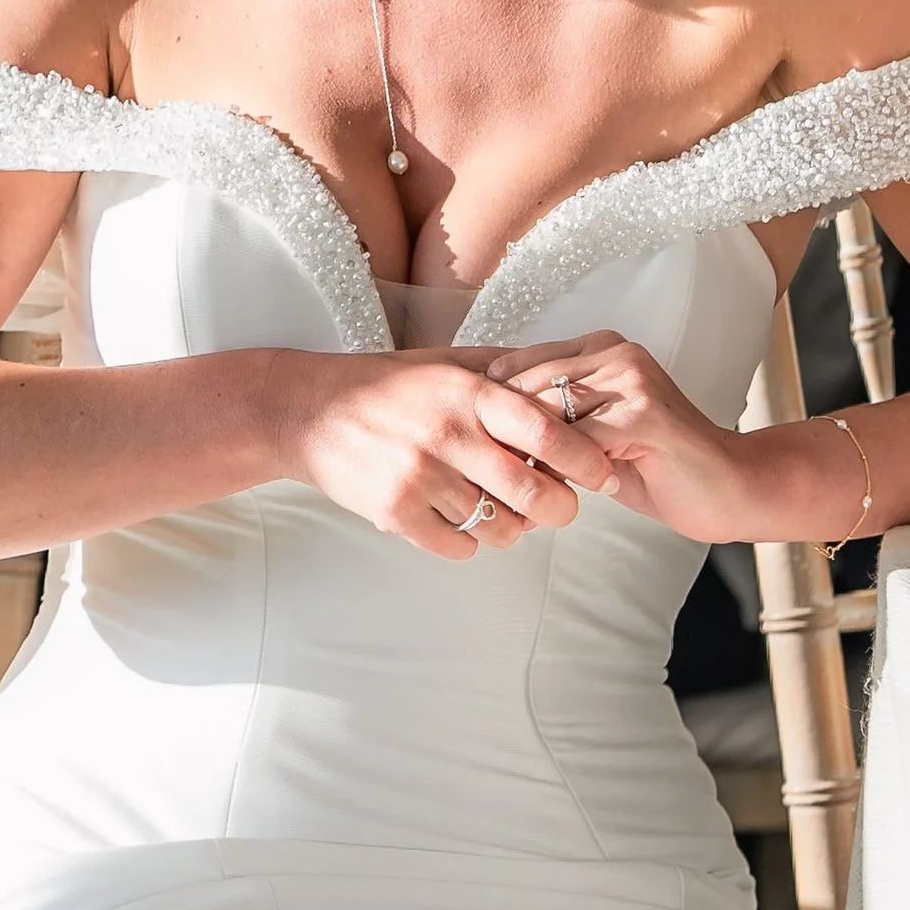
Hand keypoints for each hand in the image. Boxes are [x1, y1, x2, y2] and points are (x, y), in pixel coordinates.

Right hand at [279, 351, 613, 559]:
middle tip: (562, 508)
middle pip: (533, 493)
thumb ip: (505, 371)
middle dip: (561, 509)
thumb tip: (569, 373)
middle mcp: (447, 434)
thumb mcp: (445, 362)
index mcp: (467, 393)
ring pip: (498, 527)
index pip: (547, 432)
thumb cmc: (385, 385)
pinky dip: (468, 543)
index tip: (604, 473)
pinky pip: (457, 547)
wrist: (305, 411)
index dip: (587, 459)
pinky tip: (459, 523)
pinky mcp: (393, 512)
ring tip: (503, 514)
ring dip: (511, 529)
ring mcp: (419, 477)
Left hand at [483, 334, 755, 544]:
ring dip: (526, 456)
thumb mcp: (593, 436)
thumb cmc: (658, 467)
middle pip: (523, 386)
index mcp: (599, 347)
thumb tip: (481, 431)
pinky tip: (554, 497)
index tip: (474, 447)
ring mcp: (630, 379)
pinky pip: (575, 443)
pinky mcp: (642, 414)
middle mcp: (614, 351)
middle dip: (500, 433)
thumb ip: (551, 422)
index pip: (517, 366)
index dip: (490, 410)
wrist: (732, 487)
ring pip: (544, 414)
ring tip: (515, 489)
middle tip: (485, 475)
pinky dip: (557, 473)